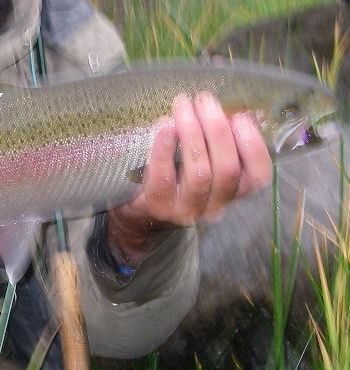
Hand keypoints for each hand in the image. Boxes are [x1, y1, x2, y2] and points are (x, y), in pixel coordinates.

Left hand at [107, 92, 271, 262]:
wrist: (147, 210)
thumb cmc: (182, 178)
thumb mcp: (208, 162)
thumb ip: (222, 141)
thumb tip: (237, 110)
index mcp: (233, 194)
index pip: (257, 176)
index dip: (253, 144)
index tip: (238, 116)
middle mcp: (216, 207)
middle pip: (227, 170)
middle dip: (218, 129)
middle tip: (204, 99)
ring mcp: (187, 210)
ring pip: (199, 173)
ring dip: (193, 132)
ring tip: (183, 104)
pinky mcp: (160, 206)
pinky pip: (165, 176)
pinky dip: (165, 147)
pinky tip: (165, 124)